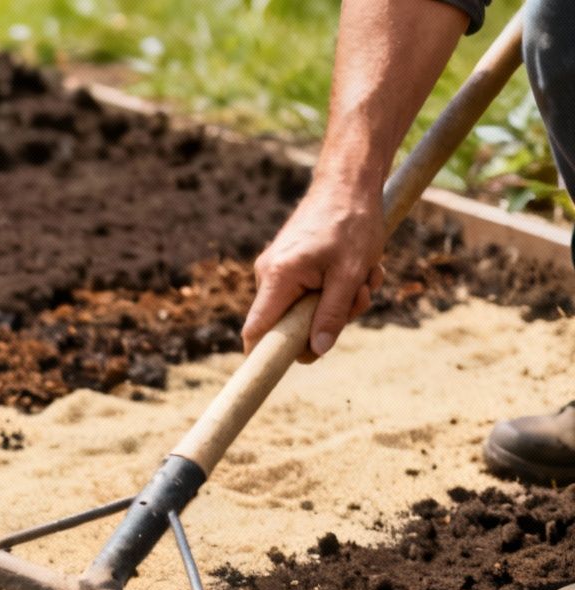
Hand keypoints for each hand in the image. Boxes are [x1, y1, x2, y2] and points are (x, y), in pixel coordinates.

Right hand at [242, 179, 385, 362]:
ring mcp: (278, 269)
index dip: (262, 356)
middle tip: (360, 299)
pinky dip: (337, 286)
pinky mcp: (290, 263)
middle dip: (327, 320)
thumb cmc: (351, 223)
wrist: (348, 182)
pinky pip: (309, 291)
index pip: (256, 331)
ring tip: (367, 275)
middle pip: (287, 324)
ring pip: (305, 307)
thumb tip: (315, 352)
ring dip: (340, 301)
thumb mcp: (351, 274)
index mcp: (278, 278)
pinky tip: (360, 267)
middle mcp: (269, 275)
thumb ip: (332, 314)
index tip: (273, 373)